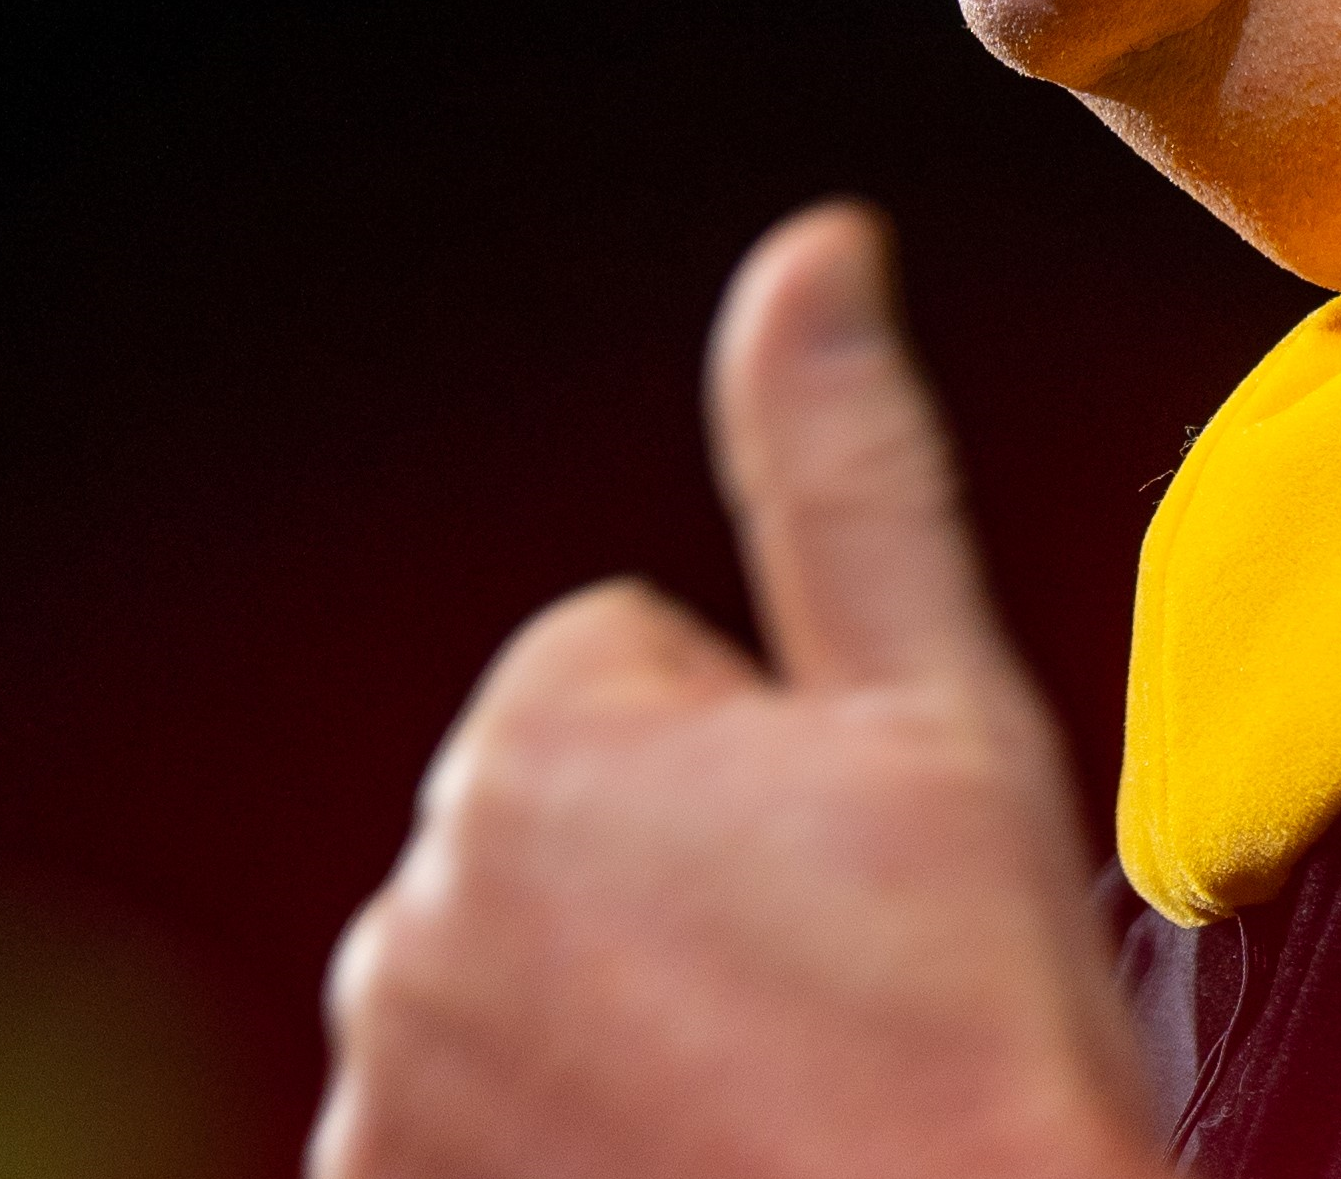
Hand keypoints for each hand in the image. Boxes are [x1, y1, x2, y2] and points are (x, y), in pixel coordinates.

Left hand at [314, 202, 1170, 1178]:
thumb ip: (844, 472)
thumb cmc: (961, 1062)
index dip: (768, 775)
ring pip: (510, 982)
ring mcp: (380, 1078)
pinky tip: (667, 1163)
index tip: (845, 890)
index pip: (635, 676)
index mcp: (544, 739)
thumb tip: (815, 252)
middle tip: (814, 1008)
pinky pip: (453, 1125)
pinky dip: (539, 1144)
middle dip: (674, 897)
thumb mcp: (945, 726)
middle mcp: (416, 905)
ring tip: (752, 1104)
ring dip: (606, 1027)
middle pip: (563, 835)